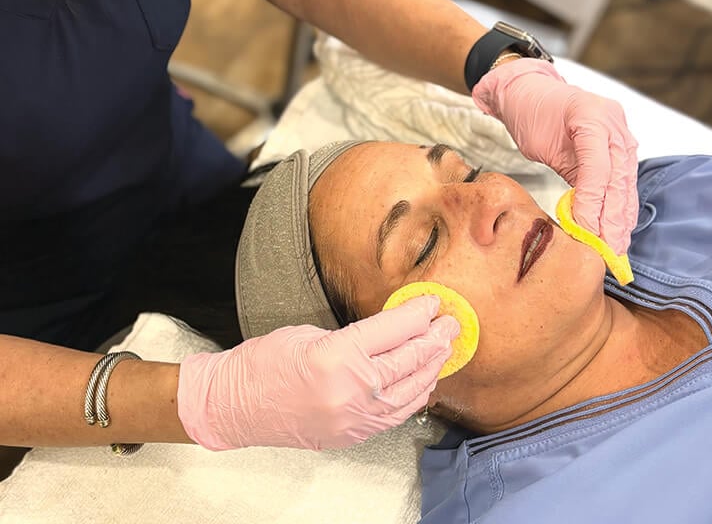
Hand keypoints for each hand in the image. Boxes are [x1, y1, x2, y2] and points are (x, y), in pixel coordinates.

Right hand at [177, 295, 458, 450]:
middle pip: (408, 361)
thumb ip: (355, 337)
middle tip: (450, 324)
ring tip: (444, 350)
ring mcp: (353, 418)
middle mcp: (350, 390)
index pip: (393, 330)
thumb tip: (391, 332)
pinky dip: (414, 396)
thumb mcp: (311, 334)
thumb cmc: (264, 362)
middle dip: (434, 340)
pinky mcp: (351, 434)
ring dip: (431, 369)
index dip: (418, 314)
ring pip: (409, 392)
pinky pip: (394, 415)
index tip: (432, 303)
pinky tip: (424, 382)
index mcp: (337, 356)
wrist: (234, 405)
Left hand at [472, 59, 638, 253]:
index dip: (594, 203)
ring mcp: (621, 132)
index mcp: (592, 117)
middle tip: (608, 249)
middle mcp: (614, 124)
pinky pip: (623, 179)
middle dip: (613, 217)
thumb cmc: (529, 111)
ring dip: (621, 217)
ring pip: (625, 182)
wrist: (529, 90)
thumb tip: (581, 213)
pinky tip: (619, 228)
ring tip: (616, 246)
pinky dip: (620, 205)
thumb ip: (565, 172)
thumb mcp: (538, 141)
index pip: (598, 169)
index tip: (588, 231)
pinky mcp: (620, 145)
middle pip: (618, 178)